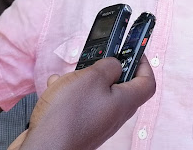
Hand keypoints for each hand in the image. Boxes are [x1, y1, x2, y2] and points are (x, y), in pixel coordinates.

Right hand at [8, 57, 155, 149]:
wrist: (45, 146)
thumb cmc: (69, 117)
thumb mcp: (93, 77)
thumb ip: (109, 66)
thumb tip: (115, 64)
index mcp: (125, 102)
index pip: (147, 82)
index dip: (143, 64)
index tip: (134, 52)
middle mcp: (114, 114)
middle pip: (119, 86)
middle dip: (105, 70)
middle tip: (95, 61)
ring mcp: (97, 122)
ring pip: (95, 93)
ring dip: (82, 81)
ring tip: (68, 77)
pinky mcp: (79, 126)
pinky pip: (79, 104)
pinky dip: (68, 93)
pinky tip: (55, 88)